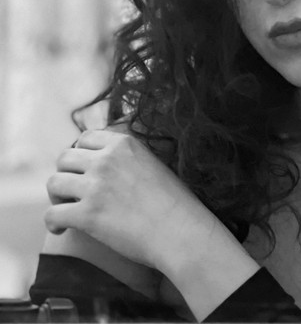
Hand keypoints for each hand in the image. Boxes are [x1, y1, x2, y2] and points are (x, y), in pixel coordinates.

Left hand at [44, 129, 216, 272]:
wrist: (180, 230)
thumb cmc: (174, 202)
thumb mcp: (153, 163)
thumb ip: (128, 158)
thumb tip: (108, 164)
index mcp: (124, 144)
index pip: (86, 138)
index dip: (80, 154)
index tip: (83, 168)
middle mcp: (106, 159)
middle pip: (65, 158)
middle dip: (66, 174)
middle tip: (73, 191)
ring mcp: (96, 186)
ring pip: (54, 182)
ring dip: (57, 196)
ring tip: (67, 208)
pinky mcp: (87, 214)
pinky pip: (52, 214)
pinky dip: (53, 223)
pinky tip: (62, 230)